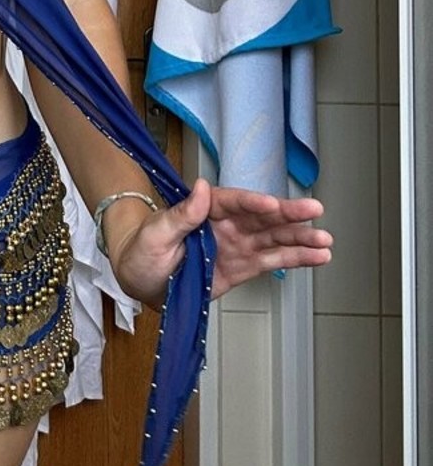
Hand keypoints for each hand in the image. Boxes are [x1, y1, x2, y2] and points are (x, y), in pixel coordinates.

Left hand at [108, 179, 332, 304]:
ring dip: (300, 239)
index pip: (234, 202)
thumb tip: (202, 187)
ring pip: (274, 239)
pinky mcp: (243, 267)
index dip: (253, 203)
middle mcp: (227, 224)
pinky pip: (273, 262)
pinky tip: (318, 257)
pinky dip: (296, 260)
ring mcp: (237, 245)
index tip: (272, 205)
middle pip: (263, 216)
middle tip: (315, 211)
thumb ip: (181, 214)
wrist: (141, 279)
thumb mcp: (156, 232)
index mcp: (205, 209)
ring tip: (325, 241)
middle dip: (289, 215)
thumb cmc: (143, 250)